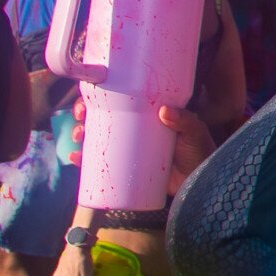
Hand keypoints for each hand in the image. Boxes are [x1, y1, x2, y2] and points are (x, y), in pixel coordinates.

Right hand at [66, 102, 213, 189]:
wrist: (200, 180)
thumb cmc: (200, 151)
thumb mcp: (194, 132)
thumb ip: (185, 121)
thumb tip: (165, 110)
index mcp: (149, 114)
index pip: (122, 98)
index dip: (102, 94)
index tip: (91, 94)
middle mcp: (135, 128)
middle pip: (103, 116)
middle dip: (84, 114)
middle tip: (80, 117)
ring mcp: (128, 148)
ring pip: (97, 138)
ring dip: (81, 134)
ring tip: (78, 137)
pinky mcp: (125, 168)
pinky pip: (99, 163)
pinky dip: (84, 160)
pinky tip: (75, 158)